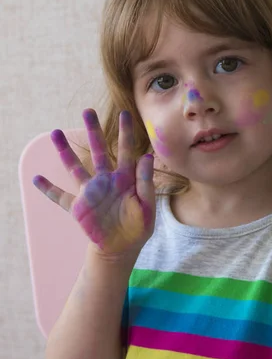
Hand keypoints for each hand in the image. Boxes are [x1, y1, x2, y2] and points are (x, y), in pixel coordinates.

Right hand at [33, 108, 154, 262]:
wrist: (122, 247)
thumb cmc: (138, 226)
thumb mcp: (147, 206)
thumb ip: (145, 182)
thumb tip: (146, 156)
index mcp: (125, 179)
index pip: (126, 151)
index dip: (125, 133)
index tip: (125, 114)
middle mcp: (106, 180)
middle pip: (99, 151)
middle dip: (93, 131)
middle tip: (87, 111)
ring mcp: (90, 192)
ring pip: (76, 167)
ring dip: (65, 151)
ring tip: (56, 132)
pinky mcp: (78, 207)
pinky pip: (61, 196)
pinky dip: (48, 189)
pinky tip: (37, 179)